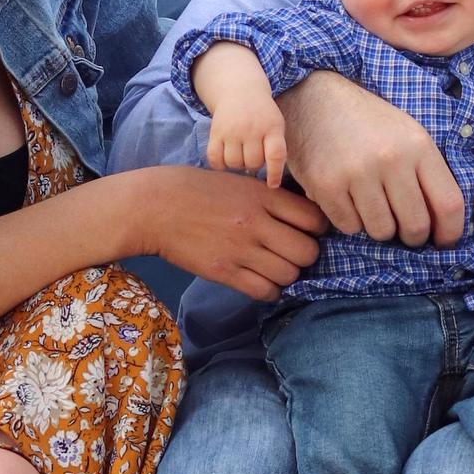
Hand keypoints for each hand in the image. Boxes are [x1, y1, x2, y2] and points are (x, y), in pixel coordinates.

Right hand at [138, 167, 324, 300]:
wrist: (156, 206)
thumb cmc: (198, 191)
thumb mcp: (240, 182)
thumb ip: (269, 198)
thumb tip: (301, 218)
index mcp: (263, 196)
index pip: (314, 219)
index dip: (317, 229)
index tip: (308, 232)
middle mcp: (257, 222)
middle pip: (307, 252)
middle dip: (305, 256)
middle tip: (292, 254)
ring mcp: (241, 249)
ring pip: (289, 274)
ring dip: (287, 275)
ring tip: (274, 268)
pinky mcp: (224, 271)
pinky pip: (265, 291)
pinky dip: (270, 290)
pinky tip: (261, 282)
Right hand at [206, 95, 287, 188]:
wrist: (240, 91)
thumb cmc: (262, 115)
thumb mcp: (276, 125)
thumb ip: (276, 148)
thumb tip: (270, 182)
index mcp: (272, 127)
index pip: (275, 155)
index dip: (275, 173)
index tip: (272, 184)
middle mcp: (251, 128)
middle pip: (253, 163)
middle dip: (255, 163)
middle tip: (254, 153)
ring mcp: (231, 130)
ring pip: (234, 163)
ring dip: (238, 164)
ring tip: (241, 153)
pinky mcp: (215, 132)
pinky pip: (215, 158)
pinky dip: (220, 164)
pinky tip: (226, 157)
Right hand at [275, 71, 464, 246]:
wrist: (314, 98)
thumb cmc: (367, 122)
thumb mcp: (407, 134)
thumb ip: (427, 173)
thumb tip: (444, 223)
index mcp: (418, 146)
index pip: (449, 204)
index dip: (450, 232)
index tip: (443, 241)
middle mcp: (390, 159)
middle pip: (416, 226)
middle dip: (413, 237)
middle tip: (404, 230)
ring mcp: (357, 173)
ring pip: (381, 231)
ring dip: (379, 228)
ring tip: (372, 207)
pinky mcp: (326, 185)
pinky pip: (349, 227)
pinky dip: (350, 221)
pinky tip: (347, 200)